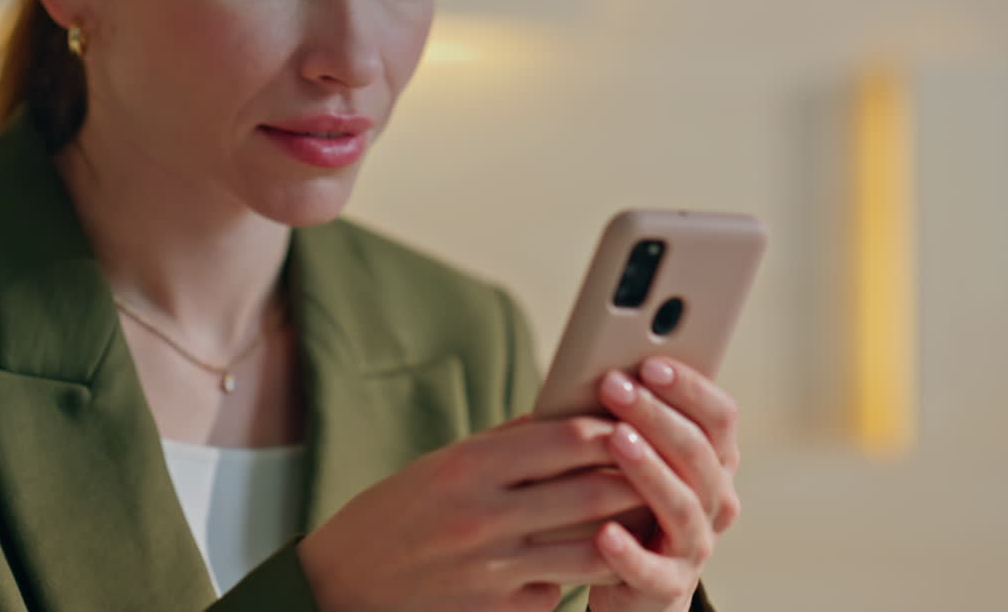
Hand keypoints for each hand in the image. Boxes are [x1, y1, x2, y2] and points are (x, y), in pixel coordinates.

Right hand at [298, 415, 644, 611]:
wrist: (341, 587)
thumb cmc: (395, 516)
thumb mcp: (443, 466)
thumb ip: (507, 445)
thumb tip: (569, 417)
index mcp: (468, 467)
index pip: (566, 440)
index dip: (612, 430)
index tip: (637, 423)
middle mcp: (483, 518)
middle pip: (590, 493)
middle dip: (638, 480)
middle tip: (667, 468)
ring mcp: (493, 572)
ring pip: (592, 551)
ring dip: (628, 533)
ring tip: (650, 516)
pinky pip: (559, 591)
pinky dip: (580, 575)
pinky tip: (597, 561)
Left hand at [587, 358, 741, 611]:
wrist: (634, 587)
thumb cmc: (627, 504)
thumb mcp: (639, 459)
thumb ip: (634, 422)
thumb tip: (604, 368)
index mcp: (715, 463)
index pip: (720, 417)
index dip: (690, 387)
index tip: (649, 363)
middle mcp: (714, 501)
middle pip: (698, 452)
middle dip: (655, 414)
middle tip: (614, 386)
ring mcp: (695, 546)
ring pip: (682, 504)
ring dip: (649, 468)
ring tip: (615, 440)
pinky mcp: (666, 587)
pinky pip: (650, 569)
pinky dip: (629, 551)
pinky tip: (604, 532)